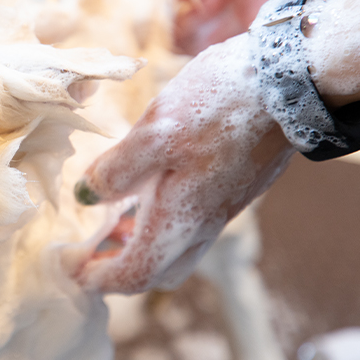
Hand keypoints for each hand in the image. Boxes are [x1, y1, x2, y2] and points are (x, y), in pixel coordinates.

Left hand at [73, 34, 294, 293]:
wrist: (291, 82)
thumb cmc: (222, 103)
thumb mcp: (155, 132)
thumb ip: (117, 170)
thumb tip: (86, 196)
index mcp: (180, 219)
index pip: (134, 274)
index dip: (97, 277)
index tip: (69, 269)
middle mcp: (202, 225)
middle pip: (155, 273)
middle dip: (117, 271)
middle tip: (87, 253)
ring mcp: (219, 209)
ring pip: (174, 252)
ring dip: (139, 249)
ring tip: (110, 227)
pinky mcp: (228, 191)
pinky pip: (188, 229)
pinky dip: (159, 227)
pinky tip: (145, 195)